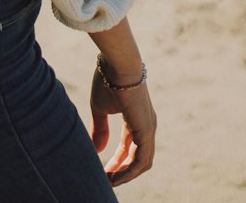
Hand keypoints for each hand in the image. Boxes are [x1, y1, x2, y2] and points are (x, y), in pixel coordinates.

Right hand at [90, 67, 156, 185]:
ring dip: (126, 175)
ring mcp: (149, 128)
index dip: (117, 160)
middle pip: (138, 158)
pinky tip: (115, 176)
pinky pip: (141, 160)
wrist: (117, 63)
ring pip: (142, 163)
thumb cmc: (108, 80)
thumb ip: (100, 129)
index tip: (103, 170)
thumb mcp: (100, 108)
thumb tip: (97, 150)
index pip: (129, 146)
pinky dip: (129, 171)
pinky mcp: (147, 130)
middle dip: (122, 171)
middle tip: (106, 180)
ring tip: (108, 182)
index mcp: (136, 118)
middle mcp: (147, 125)